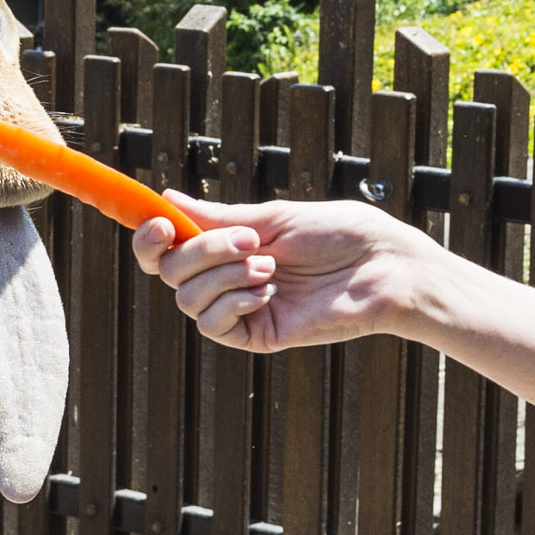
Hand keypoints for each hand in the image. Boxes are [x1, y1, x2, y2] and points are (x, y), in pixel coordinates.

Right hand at [132, 196, 424, 353]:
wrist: (384, 268)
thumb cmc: (340, 234)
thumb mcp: (274, 217)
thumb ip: (217, 216)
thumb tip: (166, 198)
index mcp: (230, 244)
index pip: (168, 248)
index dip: (150, 237)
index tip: (160, 223)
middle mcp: (228, 276)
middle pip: (171, 272)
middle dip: (203, 251)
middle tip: (252, 241)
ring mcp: (241, 307)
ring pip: (187, 298)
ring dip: (224, 276)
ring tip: (270, 267)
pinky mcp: (257, 335)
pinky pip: (213, 325)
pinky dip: (233, 302)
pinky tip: (267, 292)